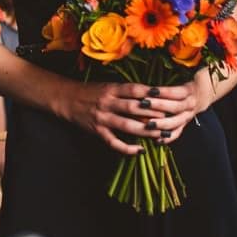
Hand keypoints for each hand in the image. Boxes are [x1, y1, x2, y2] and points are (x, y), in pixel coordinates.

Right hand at [51, 81, 196, 155]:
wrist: (66, 98)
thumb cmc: (91, 91)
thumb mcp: (107, 85)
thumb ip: (126, 91)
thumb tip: (150, 97)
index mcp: (111, 89)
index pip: (134, 89)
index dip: (150, 93)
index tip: (166, 96)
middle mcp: (107, 102)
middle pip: (133, 108)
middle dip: (152, 114)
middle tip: (169, 119)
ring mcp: (102, 117)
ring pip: (127, 126)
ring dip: (145, 132)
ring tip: (160, 136)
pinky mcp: (97, 131)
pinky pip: (114, 142)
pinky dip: (127, 148)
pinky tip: (140, 151)